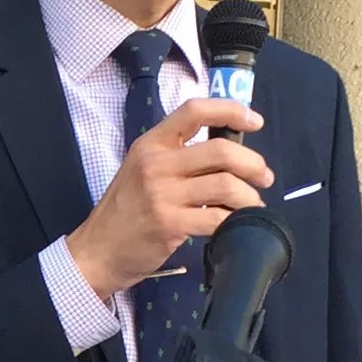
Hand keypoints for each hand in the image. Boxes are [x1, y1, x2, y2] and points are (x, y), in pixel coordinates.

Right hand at [67, 96, 269, 298]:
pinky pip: (218, 217)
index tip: (254, 121)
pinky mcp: (170, 224)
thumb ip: (175, 156)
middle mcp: (156, 164)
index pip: (194, 111)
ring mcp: (162, 195)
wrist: (98, 250)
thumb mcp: (140, 169)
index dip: (231, 111)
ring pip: (226, 185)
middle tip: (263, 177)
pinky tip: (236, 223)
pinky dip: (236, 220)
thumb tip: (228, 153)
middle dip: (253, 164)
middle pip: (221, 150)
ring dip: (249, 196)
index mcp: (150, 144)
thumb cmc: (125, 210)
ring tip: (252, 204)